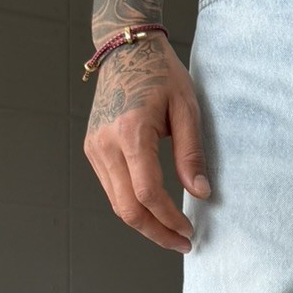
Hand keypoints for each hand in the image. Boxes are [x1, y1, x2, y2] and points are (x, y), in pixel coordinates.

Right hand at [83, 37, 209, 252]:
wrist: (125, 49)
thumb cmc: (161, 73)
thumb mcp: (187, 108)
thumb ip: (191, 154)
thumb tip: (200, 194)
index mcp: (131, 131)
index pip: (147, 193)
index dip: (169, 219)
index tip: (189, 231)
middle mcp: (106, 144)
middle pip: (127, 208)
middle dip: (156, 232)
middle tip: (182, 243)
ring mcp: (94, 148)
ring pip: (117, 203)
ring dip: (144, 223)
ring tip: (172, 232)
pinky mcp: (92, 149)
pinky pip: (112, 188)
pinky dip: (132, 205)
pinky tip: (154, 210)